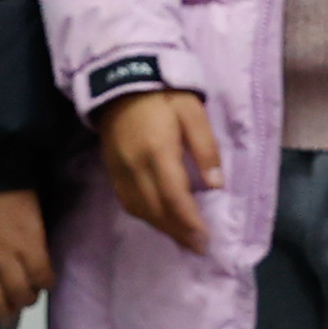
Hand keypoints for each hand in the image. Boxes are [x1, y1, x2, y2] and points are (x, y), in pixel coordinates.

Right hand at [95, 90, 219, 256]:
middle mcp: (136, 167)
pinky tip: (160, 220)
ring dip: (162, 228)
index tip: (204, 239)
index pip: (175, 197)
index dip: (189, 222)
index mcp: (159, 151)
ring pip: (140, 210)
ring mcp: (120, 171)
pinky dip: (146, 216)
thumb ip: (206, 149)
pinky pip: (128, 202)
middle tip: (198, 247)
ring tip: (182, 238)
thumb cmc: (164, 95)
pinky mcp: (111, 171)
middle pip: (157, 210)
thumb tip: (216, 185)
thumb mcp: (193, 113)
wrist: (121, 81)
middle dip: (178, 232)